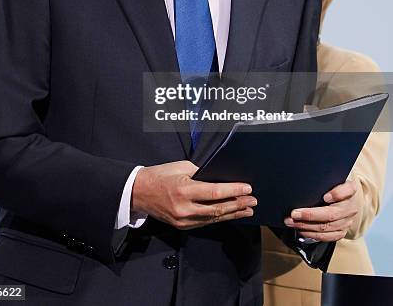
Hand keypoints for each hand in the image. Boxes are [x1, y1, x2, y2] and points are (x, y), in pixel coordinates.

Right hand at [131, 160, 256, 229]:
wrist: (138, 192)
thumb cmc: (159, 175)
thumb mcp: (179, 167)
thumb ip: (199, 172)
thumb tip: (219, 175)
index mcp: (183, 190)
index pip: (214, 192)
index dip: (233, 191)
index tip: (247, 188)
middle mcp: (184, 208)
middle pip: (217, 209)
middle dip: (238, 204)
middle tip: (253, 200)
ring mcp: (183, 220)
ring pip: (213, 219)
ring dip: (233, 214)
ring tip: (248, 210)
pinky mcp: (182, 226)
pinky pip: (205, 222)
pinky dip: (219, 218)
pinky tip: (230, 215)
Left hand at [284, 180, 358, 241]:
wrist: (345, 198)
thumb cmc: (332, 184)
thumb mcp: (330, 177)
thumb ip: (322, 177)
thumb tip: (301, 176)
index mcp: (350, 189)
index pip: (346, 191)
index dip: (337, 194)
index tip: (325, 196)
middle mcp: (350, 206)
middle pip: (332, 214)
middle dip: (310, 215)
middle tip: (294, 213)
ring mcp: (347, 220)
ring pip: (327, 227)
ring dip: (306, 226)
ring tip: (291, 222)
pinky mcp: (342, 231)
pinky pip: (328, 236)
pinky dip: (312, 234)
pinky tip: (301, 230)